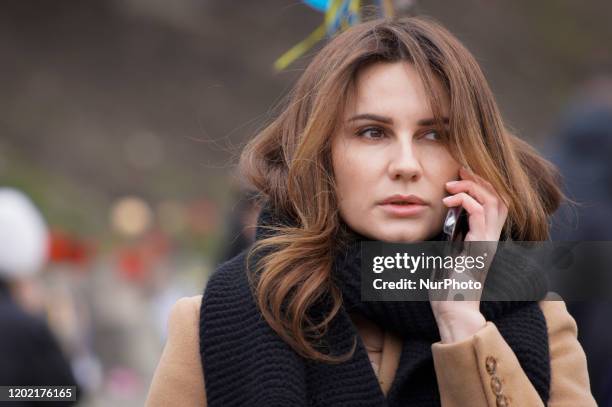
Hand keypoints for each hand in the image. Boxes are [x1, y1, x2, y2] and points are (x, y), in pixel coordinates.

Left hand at [430, 166, 508, 342]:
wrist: (453, 312)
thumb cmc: (447, 289)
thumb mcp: (448, 257)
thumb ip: (452, 240)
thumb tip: (445, 225)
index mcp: (484, 239)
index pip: (495, 203)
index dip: (484, 184)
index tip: (463, 173)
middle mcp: (490, 239)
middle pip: (500, 197)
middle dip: (482, 178)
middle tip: (461, 168)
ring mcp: (487, 243)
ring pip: (494, 201)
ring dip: (473, 186)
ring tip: (453, 182)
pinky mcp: (479, 247)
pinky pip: (480, 213)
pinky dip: (465, 200)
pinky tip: (449, 200)